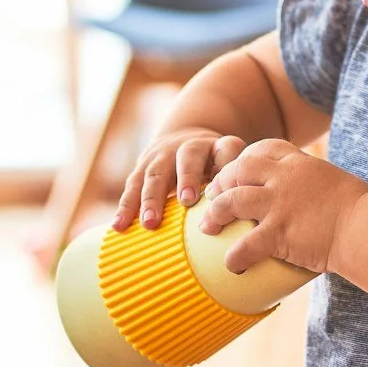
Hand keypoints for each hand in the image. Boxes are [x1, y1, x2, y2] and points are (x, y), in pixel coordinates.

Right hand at [114, 128, 246, 230]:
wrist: (184, 140)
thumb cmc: (214, 167)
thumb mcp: (230, 168)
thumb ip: (237, 186)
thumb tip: (249, 221)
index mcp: (217, 146)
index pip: (227, 149)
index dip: (227, 162)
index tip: (226, 185)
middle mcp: (188, 147)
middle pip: (188, 159)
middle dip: (187, 179)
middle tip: (187, 201)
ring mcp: (162, 156)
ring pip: (155, 174)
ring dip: (151, 199)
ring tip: (150, 223)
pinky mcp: (142, 168)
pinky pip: (131, 187)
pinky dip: (125, 207)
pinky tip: (119, 226)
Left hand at [196, 140, 366, 275]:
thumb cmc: (362, 211)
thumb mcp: (335, 183)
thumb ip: (316, 184)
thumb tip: (314, 197)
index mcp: (300, 163)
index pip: (262, 149)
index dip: (244, 159)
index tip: (237, 172)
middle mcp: (285, 178)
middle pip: (238, 170)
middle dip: (221, 183)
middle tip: (213, 198)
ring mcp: (279, 204)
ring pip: (231, 201)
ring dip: (215, 214)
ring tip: (207, 228)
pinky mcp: (279, 233)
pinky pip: (245, 245)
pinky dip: (235, 256)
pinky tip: (232, 266)